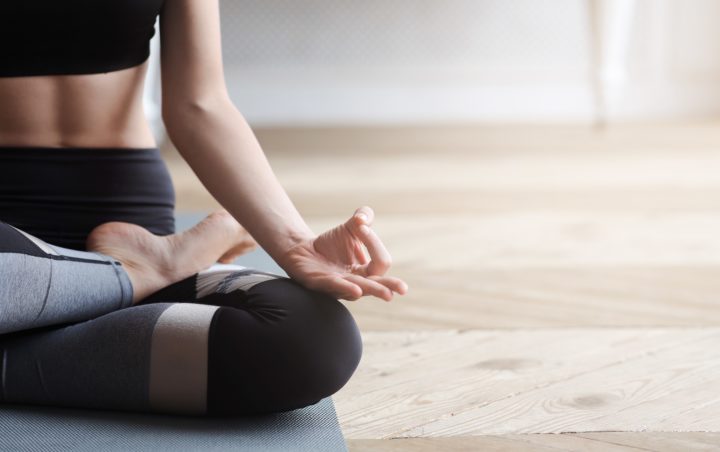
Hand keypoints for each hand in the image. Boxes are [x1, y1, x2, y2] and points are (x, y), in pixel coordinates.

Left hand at [277, 206, 407, 300]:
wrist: (304, 250)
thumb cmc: (332, 244)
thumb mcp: (351, 227)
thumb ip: (363, 216)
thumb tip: (364, 218)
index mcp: (367, 272)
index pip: (380, 261)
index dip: (374, 242)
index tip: (361, 224)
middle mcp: (357, 282)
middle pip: (377, 285)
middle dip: (390, 286)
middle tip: (403, 288)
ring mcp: (339, 286)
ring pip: (360, 289)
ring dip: (373, 290)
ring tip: (388, 295)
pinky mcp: (320, 283)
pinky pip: (335, 287)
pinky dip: (346, 288)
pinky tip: (357, 290)